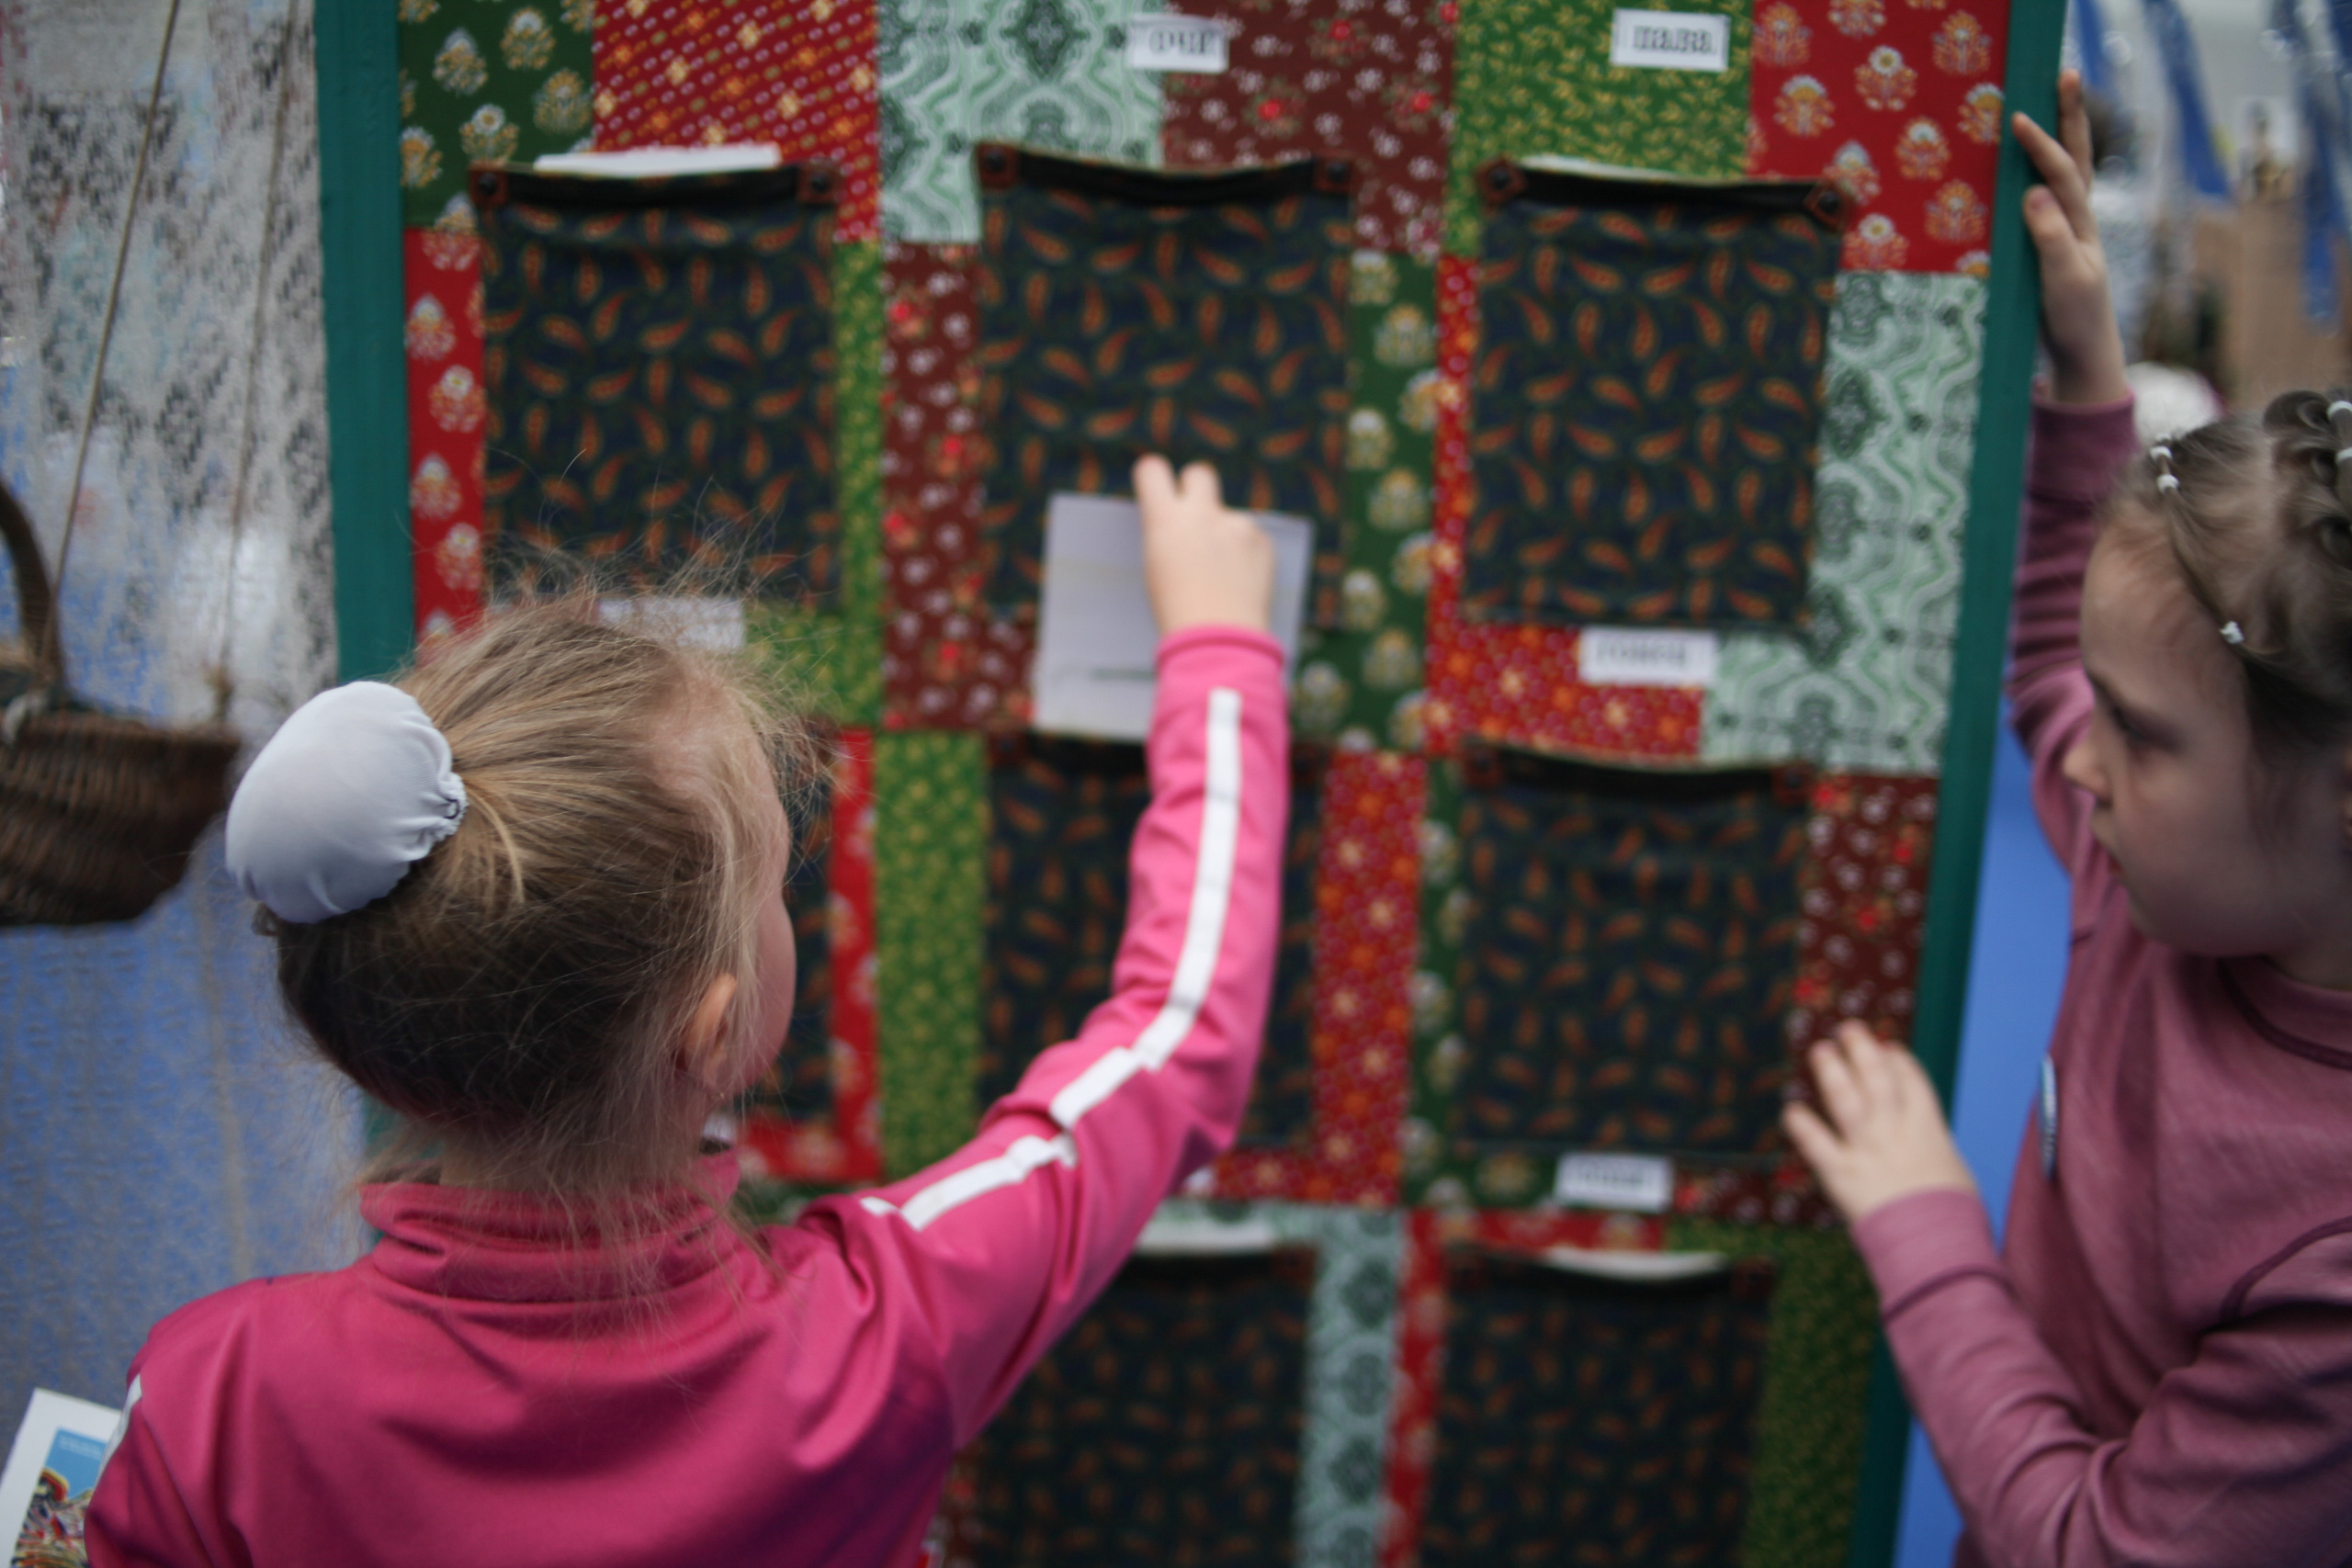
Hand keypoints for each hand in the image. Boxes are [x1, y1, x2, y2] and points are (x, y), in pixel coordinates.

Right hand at [1134, 455, 1273, 636]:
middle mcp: (1203, 514)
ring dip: (1225, 536)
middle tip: (1194, 514)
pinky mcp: (1263, 541)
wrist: (1219, 640)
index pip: (1153, 470)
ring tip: (1221, 577)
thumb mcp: (1158, 568)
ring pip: (1228, 518)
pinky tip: (1240, 584)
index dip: (1154, 478)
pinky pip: (1251, 539)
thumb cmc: (1178, 612)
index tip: (1157, 488)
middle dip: (1195, 487)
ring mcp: (1237, 525)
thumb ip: (1170, 537)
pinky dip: (1246, 557)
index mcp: (1165, 520)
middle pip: (1200, 474)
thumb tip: (1179, 526)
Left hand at [1783, 1021, 1976, 1223]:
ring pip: (1846, 1100)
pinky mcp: (1842, 1174)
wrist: (1936, 1243)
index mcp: (1929, 1131)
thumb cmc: (1954, 1217)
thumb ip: (1937, 1155)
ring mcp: (1866, 1150)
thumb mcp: (1956, 1175)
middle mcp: (1895, 1132)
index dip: (1899, 1063)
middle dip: (1862, 1050)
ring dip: (1831, 1072)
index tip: (1888, 1047)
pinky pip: (1816, 1144)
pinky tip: (1791, 1111)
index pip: (1913, 1085)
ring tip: (1820, 1050)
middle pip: (1876, 1080)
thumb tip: (1931, 1151)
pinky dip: (1802, 1126)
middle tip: (1848, 1028)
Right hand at [2014, 70, 2128, 404]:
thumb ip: (2052, 236)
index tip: (2019, 120)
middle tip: (2065, 75)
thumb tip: (2033, 191)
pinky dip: (2034, 174)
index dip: (2044, 146)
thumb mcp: (2065, 280)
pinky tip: (2016, 167)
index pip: (2063, 173)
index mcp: (2081, 224)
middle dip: (2070, 116)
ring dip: (2057, 137)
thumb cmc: (2076, 320)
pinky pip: (2042, 200)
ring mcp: (2064, 231)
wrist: (2083, 354)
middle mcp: (2077, 219)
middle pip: (2077, 156)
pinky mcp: (2048, 247)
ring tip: (2045, 105)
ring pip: (2062, 174)